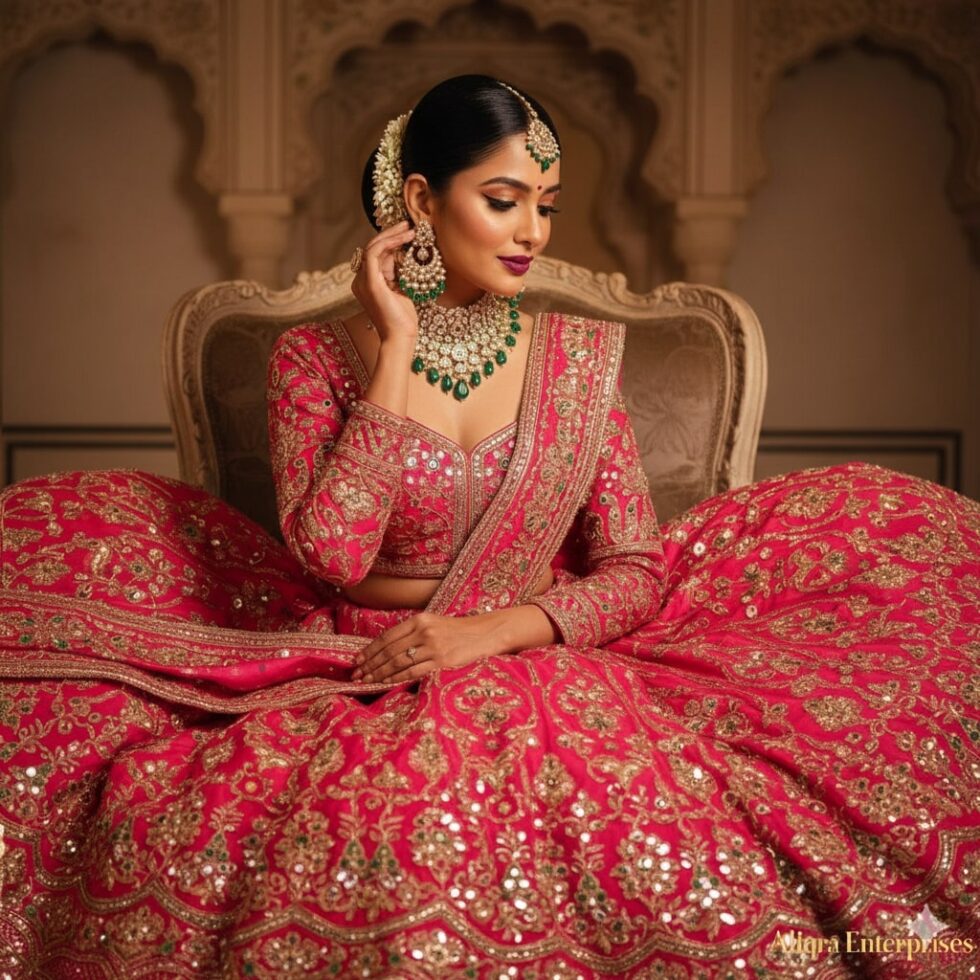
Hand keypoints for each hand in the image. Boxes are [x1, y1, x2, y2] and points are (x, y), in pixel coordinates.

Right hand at [350, 220, 418, 345]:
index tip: (407, 232)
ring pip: (372, 247)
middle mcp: (360, 280)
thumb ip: (398, 273)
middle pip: (373, 247)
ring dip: (392, 235)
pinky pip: (374, 253)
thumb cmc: (403, 319)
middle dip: (391, 233)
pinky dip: (389, 242)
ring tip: (410, 229)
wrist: (400, 338)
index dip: (391, 241)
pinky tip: (404, 238)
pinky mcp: (369, 282)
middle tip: (408, 224)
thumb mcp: (402, 290)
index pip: (377, 254)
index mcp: (366, 282)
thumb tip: (406, 255)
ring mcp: (362, 281)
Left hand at [351, 611, 504, 684]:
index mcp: (419, 620)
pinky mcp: (442, 662)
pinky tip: (385, 683)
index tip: (357, 659)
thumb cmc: (458, 631)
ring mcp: (433, 647)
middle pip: (389, 651)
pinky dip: (396, 678)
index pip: (387, 636)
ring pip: (398, 662)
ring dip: (379, 673)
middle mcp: (424, 631)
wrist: (486, 633)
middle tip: (355, 674)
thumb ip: (413, 633)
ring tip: (365, 680)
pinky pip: (413, 672)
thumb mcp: (434, 624)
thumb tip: (387, 649)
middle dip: (370, 664)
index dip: (370, 649)